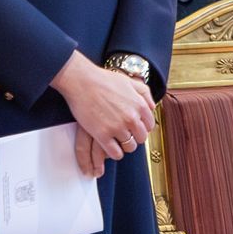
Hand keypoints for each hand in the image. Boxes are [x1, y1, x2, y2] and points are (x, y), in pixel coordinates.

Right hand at [51, 51, 154, 174]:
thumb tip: (152, 107)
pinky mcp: (102, 135)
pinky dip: (116, 154)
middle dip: (135, 138)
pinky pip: (116, 153)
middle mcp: (131, 118)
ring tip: (118, 142)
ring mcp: (117, 127)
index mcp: (140, 106)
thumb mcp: (129, 82)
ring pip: (130, 146)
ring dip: (125, 146)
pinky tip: (112, 149)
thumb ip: (144, 93)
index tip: (135, 128)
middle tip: (126, 135)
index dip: (142, 128)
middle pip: (141, 138)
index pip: (149, 125)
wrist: (80, 81)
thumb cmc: (103, 80)